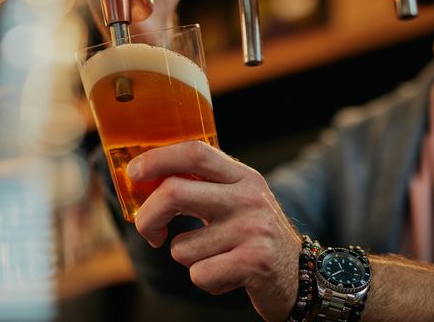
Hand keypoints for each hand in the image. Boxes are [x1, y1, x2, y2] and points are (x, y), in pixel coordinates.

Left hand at [126, 141, 302, 321]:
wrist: (300, 275)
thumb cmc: (254, 236)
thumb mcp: (236, 200)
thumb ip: (202, 186)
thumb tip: (145, 180)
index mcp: (242, 176)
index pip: (195, 152)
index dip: (157, 159)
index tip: (134, 173)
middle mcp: (248, 197)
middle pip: (174, 193)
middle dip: (148, 217)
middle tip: (150, 231)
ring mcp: (253, 229)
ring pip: (181, 246)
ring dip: (188, 259)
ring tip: (216, 257)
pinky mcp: (255, 262)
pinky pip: (199, 274)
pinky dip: (205, 280)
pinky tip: (227, 275)